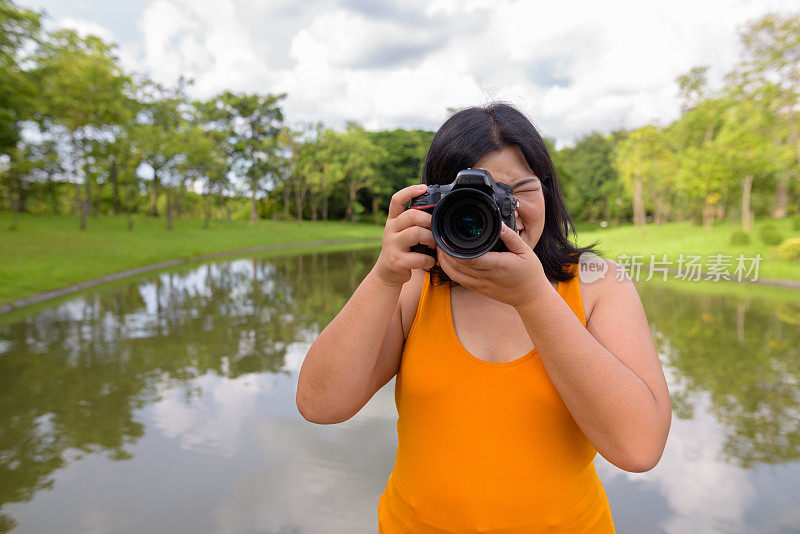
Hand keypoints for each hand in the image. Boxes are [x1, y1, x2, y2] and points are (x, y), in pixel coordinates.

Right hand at [373, 184, 436, 286]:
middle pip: (411, 216)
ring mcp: (392, 246)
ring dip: (430, 238)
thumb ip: (414, 222)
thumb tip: (438, 210)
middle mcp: (390, 230)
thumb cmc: (401, 249)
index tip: (423, 187)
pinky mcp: (396, 261)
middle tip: (434, 230)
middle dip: (428, 221)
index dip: (409, 191)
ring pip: (415, 233)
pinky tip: (430, 261)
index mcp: (393, 220)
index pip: (396, 200)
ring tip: (433, 245)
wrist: (387, 273)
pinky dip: (429, 260)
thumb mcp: (402, 232)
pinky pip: (418, 257)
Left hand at [436, 222, 551, 307]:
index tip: (447, 237)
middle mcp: (486, 276)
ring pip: (455, 275)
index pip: (470, 258)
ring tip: (439, 248)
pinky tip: (446, 260)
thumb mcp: (525, 251)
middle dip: (445, 253)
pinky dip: (449, 270)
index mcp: (497, 266)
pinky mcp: (478, 289)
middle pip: (458, 266)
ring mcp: (481, 285)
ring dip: (443, 262)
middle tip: (439, 238)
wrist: (530, 297)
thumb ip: (511, 237)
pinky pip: (459, 280)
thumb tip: (499, 223)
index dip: (455, 249)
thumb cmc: (529, 273)